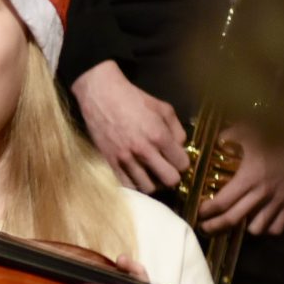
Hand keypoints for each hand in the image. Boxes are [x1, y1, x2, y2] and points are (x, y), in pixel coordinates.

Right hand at [71, 62, 188, 191]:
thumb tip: (180, 147)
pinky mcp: (109, 162)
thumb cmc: (133, 99)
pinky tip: (135, 175)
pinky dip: (134, 183)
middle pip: (170, 180)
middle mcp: (143, 150)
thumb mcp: (163, 108)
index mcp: (159, 136)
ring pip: (149, 187)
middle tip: (167, 169)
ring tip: (150, 173)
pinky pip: (126, 185)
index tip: (177, 159)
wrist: (101, 96)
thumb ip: (177, 130)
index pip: (182, 164)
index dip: (182, 162)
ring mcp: (125, 158)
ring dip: (153, 181)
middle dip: (172, 175)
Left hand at [195, 121, 283, 236]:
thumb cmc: (277, 135)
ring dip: (243, 227)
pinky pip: (278, 226)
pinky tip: (260, 220)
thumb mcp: (248, 130)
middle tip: (204, 227)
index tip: (198, 211)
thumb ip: (228, 137)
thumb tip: (216, 142)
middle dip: (214, 226)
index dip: (206, 210)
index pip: (221, 202)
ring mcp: (279, 201)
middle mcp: (262, 193)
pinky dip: (267, 227)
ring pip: (256, 228)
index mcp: (248, 177)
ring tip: (236, 221)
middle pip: (233, 220)